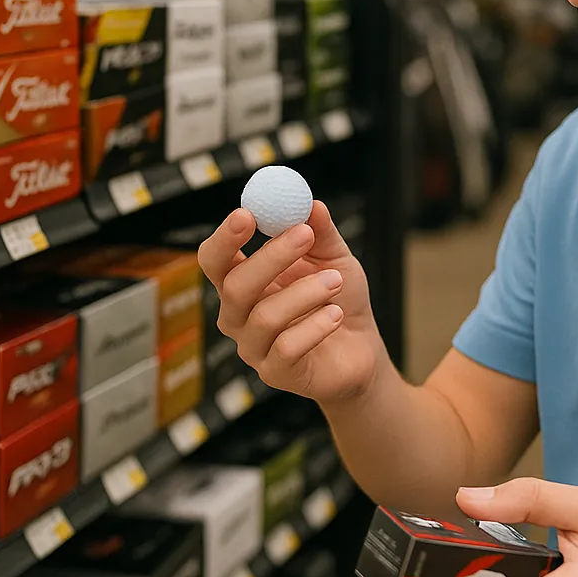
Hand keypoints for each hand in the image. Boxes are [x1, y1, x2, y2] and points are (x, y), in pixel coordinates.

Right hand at [197, 200, 384, 401]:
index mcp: (242, 280)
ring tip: (336, 282)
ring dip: (306, 293)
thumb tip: (310, 203)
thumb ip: (321, 233)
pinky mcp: (275, 373)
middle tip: (304, 234)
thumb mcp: (335, 259)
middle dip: (271, 257)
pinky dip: (314, 327)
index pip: (215, 259)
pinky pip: (286, 348)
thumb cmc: (339, 299)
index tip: (248, 214)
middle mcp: (238, 315)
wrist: (361, 350)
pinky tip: (336, 316)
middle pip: (235, 286)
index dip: (225, 237)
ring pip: (265, 317)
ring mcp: (253, 347)